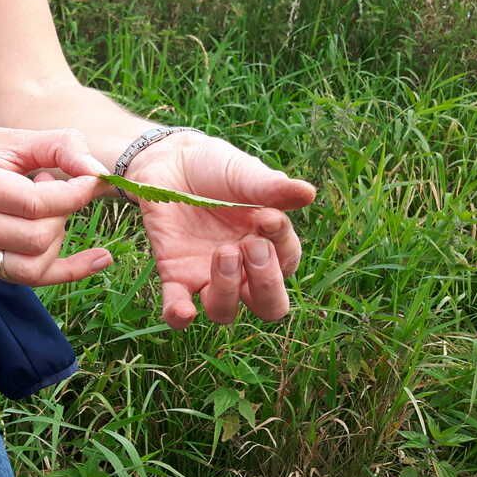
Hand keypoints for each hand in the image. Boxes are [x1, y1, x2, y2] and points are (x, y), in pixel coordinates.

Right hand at [0, 126, 112, 285]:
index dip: (71, 195)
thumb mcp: (15, 137)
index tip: (90, 182)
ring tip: (48, 213)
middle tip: (55, 190)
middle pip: (33, 238)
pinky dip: (68, 270)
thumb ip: (60, 146)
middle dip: (61, 215)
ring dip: (57, 240)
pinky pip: (28, 278)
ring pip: (31, 266)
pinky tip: (97, 259)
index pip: (30, 203)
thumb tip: (97, 173)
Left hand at [125, 131, 316, 328]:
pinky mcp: (174, 274)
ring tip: (223, 252)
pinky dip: (179, 315)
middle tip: (251, 245)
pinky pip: (176, 307)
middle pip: (267, 306)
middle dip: (266, 284)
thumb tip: (308, 193)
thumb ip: (272, 187)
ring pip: (224, 312)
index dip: (282, 244)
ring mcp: (207, 275)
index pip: (288, 262)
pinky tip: (183, 311)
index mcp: (268, 244)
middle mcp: (242, 268)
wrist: (169, 162)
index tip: (266, 216)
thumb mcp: (244, 173)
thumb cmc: (215, 168)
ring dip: (228, 290)